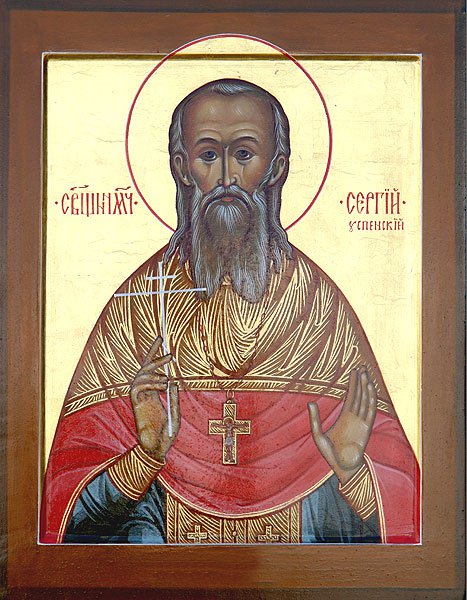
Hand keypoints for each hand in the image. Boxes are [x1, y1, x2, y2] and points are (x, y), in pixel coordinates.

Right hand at [130, 336, 179, 461]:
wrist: (158, 450)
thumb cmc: (167, 434)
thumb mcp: (176, 413)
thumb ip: (174, 398)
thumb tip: (173, 381)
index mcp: (154, 393)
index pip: (152, 370)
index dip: (154, 354)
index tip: (160, 339)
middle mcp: (145, 394)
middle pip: (144, 369)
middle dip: (153, 355)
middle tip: (165, 347)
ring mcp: (140, 399)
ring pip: (140, 377)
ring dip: (154, 373)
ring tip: (168, 377)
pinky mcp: (136, 405)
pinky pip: (137, 388)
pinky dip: (150, 383)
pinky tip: (163, 386)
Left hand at [308, 367, 376, 484]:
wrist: (342, 468)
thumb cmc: (330, 454)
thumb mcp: (318, 435)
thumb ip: (315, 419)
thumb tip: (310, 403)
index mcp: (344, 417)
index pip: (350, 396)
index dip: (352, 384)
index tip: (354, 371)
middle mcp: (355, 417)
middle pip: (359, 394)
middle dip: (361, 380)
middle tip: (362, 365)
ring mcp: (361, 421)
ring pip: (365, 399)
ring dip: (366, 386)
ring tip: (365, 372)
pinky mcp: (366, 427)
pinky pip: (370, 409)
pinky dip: (371, 398)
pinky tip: (370, 387)